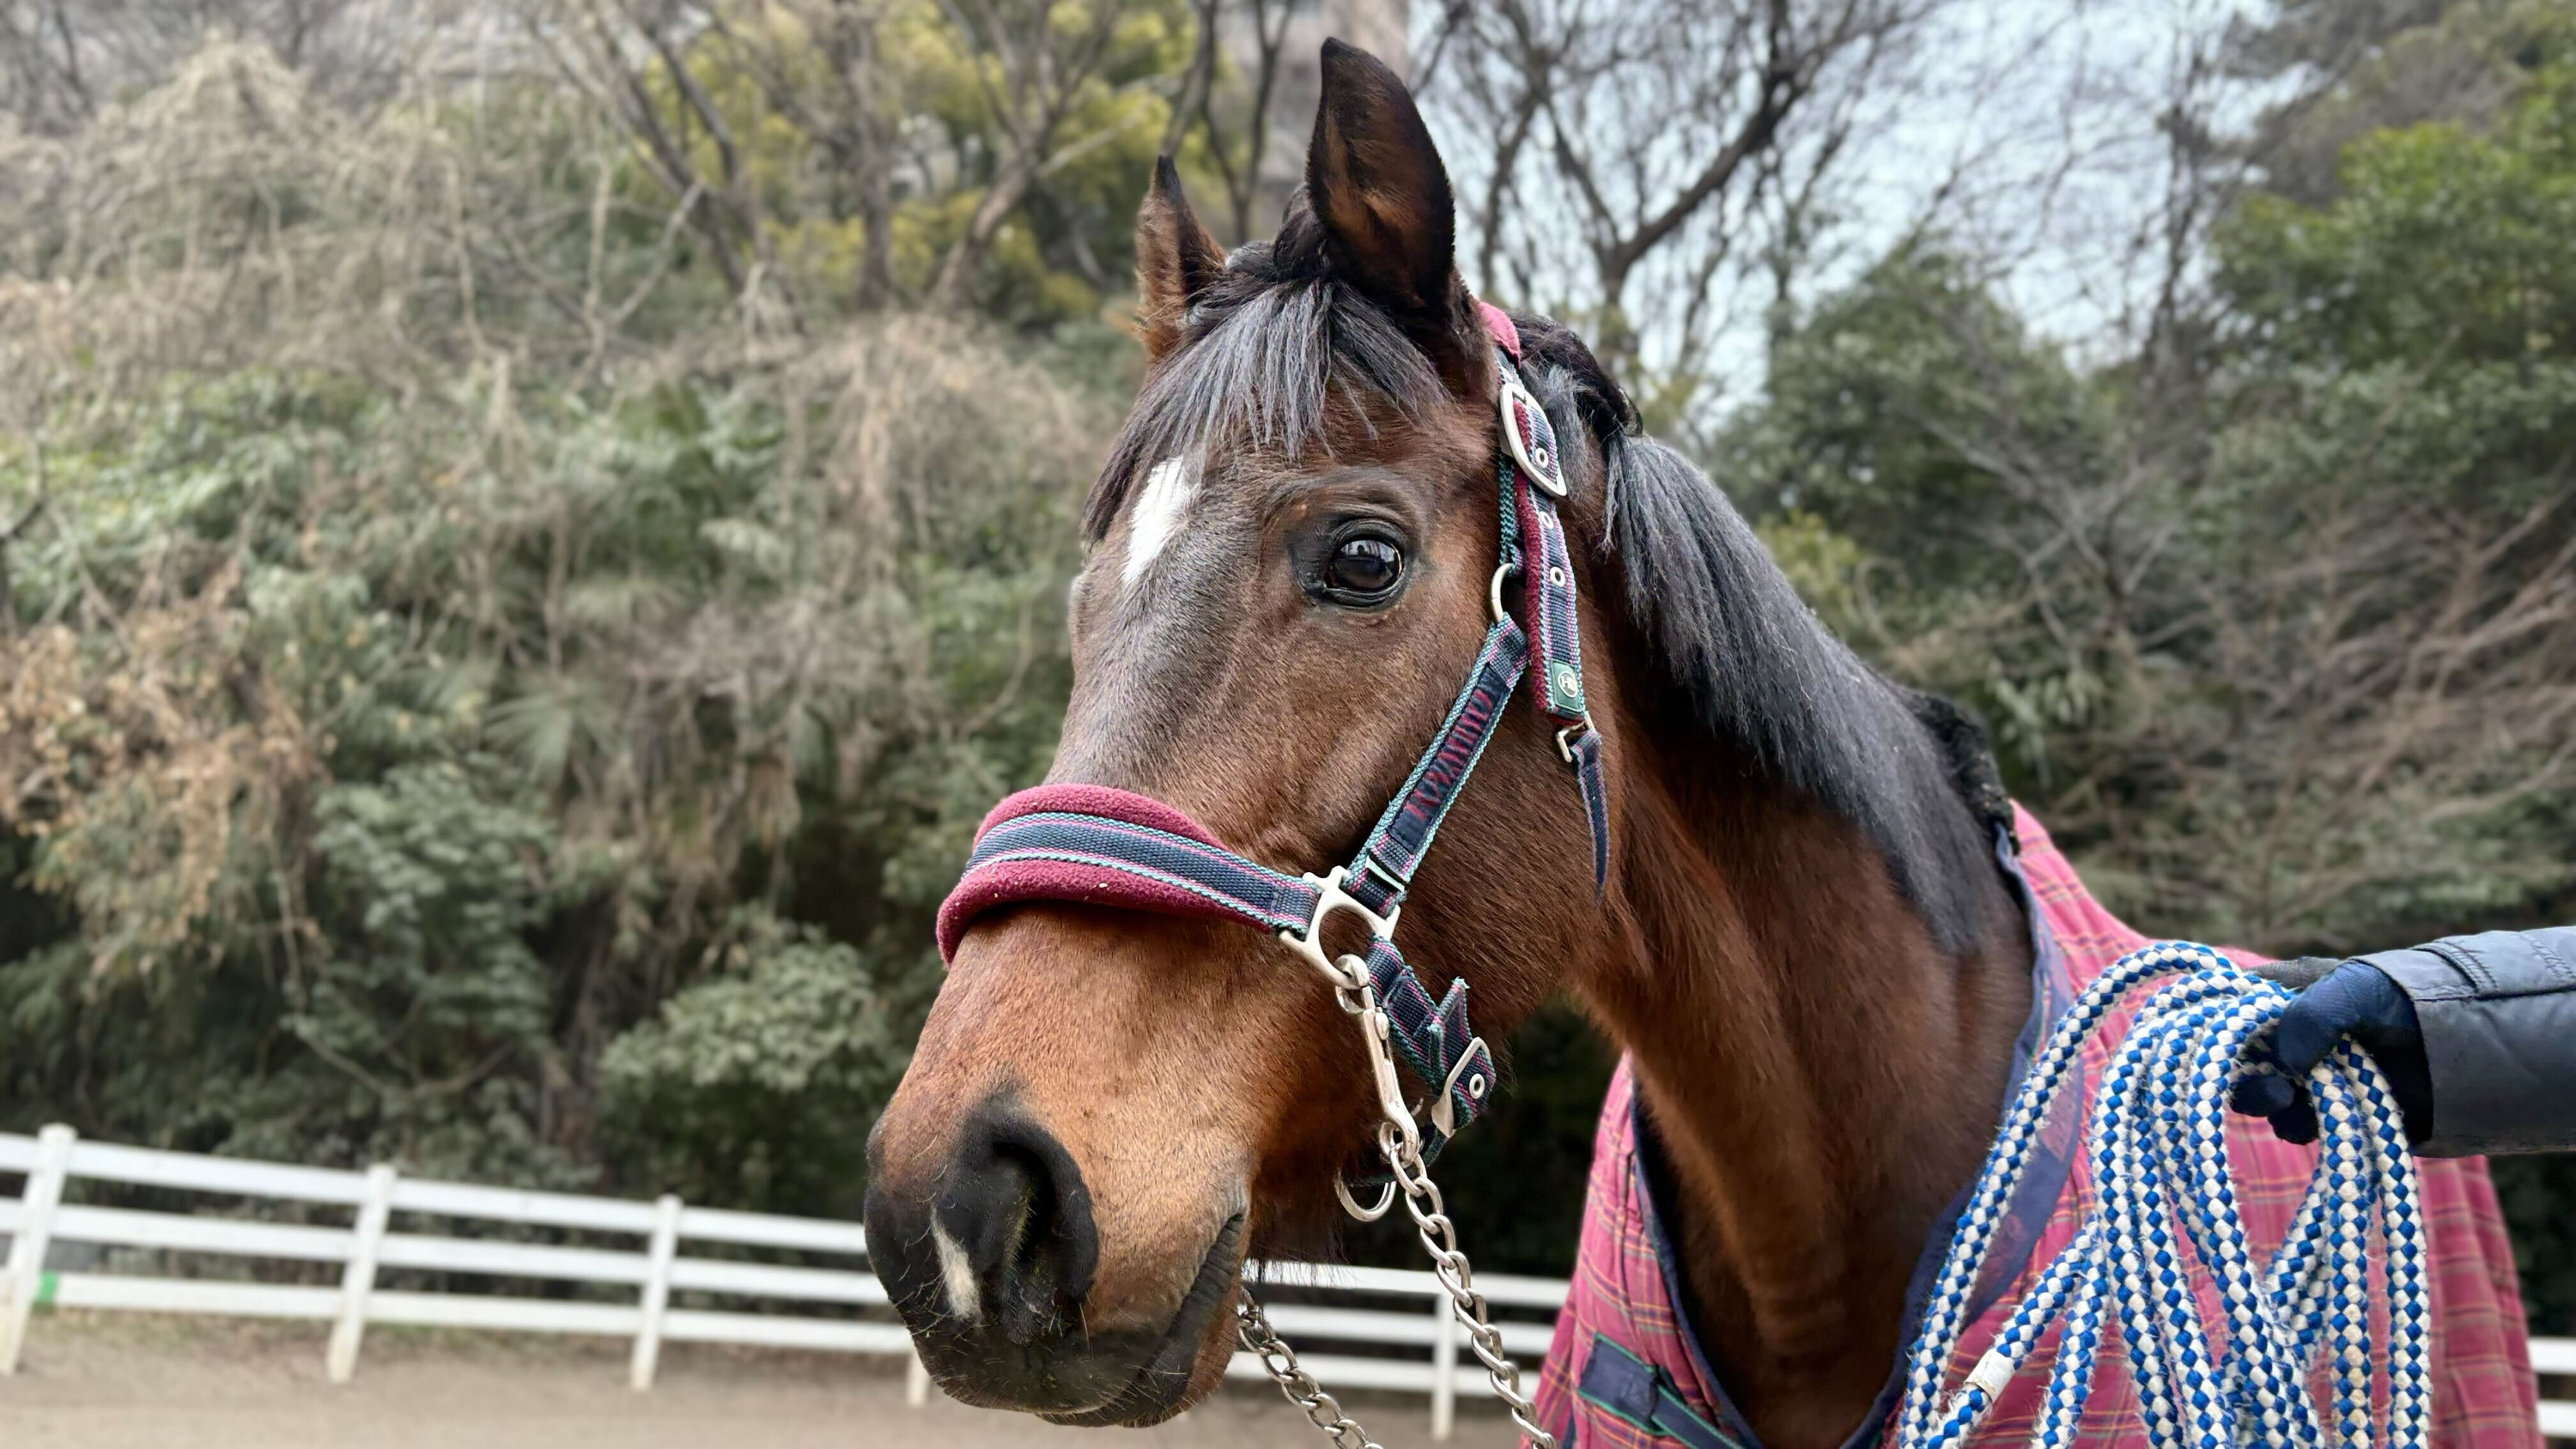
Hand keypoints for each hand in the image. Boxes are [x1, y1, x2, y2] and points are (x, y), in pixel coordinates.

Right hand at [2231, 959, 2433, 1146]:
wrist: (2468, 1047)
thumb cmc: (2406, 1000)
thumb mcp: (2355, 987)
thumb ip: (2310, 1015)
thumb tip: (2282, 1063)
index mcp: (2284, 994)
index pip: (2229, 1006)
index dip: (2217, 1024)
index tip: (2220, 1044)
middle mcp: (2289, 1036)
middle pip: (2238, 1059)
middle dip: (2245, 1077)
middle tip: (2271, 1089)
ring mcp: (2309, 1076)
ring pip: (2264, 1096)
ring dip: (2274, 1104)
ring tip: (2296, 1101)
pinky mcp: (2330, 1111)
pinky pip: (2297, 1125)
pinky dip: (2303, 1124)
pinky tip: (2326, 1118)